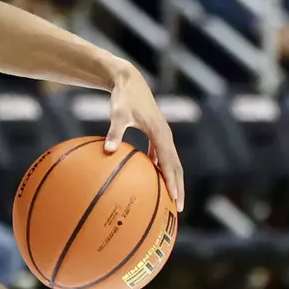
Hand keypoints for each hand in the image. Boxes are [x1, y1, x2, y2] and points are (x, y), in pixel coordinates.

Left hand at [105, 65, 185, 211]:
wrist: (128, 80)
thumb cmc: (123, 97)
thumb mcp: (118, 114)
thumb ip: (115, 132)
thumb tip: (108, 150)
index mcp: (160, 134)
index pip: (170, 162)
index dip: (174, 181)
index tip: (176, 198)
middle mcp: (166, 136)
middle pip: (176, 166)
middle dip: (179, 187)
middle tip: (179, 208)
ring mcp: (162, 135)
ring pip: (171, 162)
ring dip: (172, 180)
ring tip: (171, 199)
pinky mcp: (156, 134)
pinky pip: (161, 156)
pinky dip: (161, 169)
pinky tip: (153, 180)